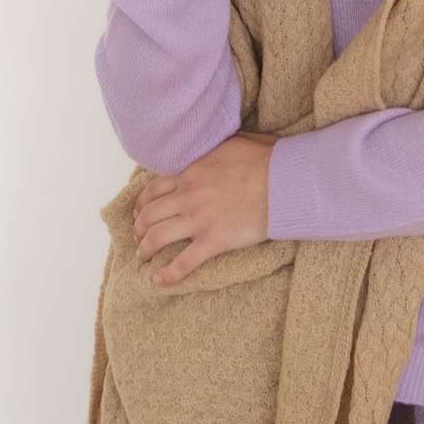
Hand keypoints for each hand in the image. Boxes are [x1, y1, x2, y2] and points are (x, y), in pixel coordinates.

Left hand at [132, 131, 277, 285]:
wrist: (284, 180)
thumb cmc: (266, 158)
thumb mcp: (233, 143)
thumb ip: (213, 150)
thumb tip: (212, 151)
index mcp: (191, 172)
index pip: (154, 189)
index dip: (141, 203)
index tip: (138, 212)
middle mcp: (188, 196)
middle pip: (149, 215)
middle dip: (138, 228)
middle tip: (138, 236)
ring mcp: (199, 220)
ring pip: (158, 238)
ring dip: (145, 249)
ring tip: (143, 257)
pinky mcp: (214, 241)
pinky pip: (184, 262)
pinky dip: (168, 274)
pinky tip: (158, 281)